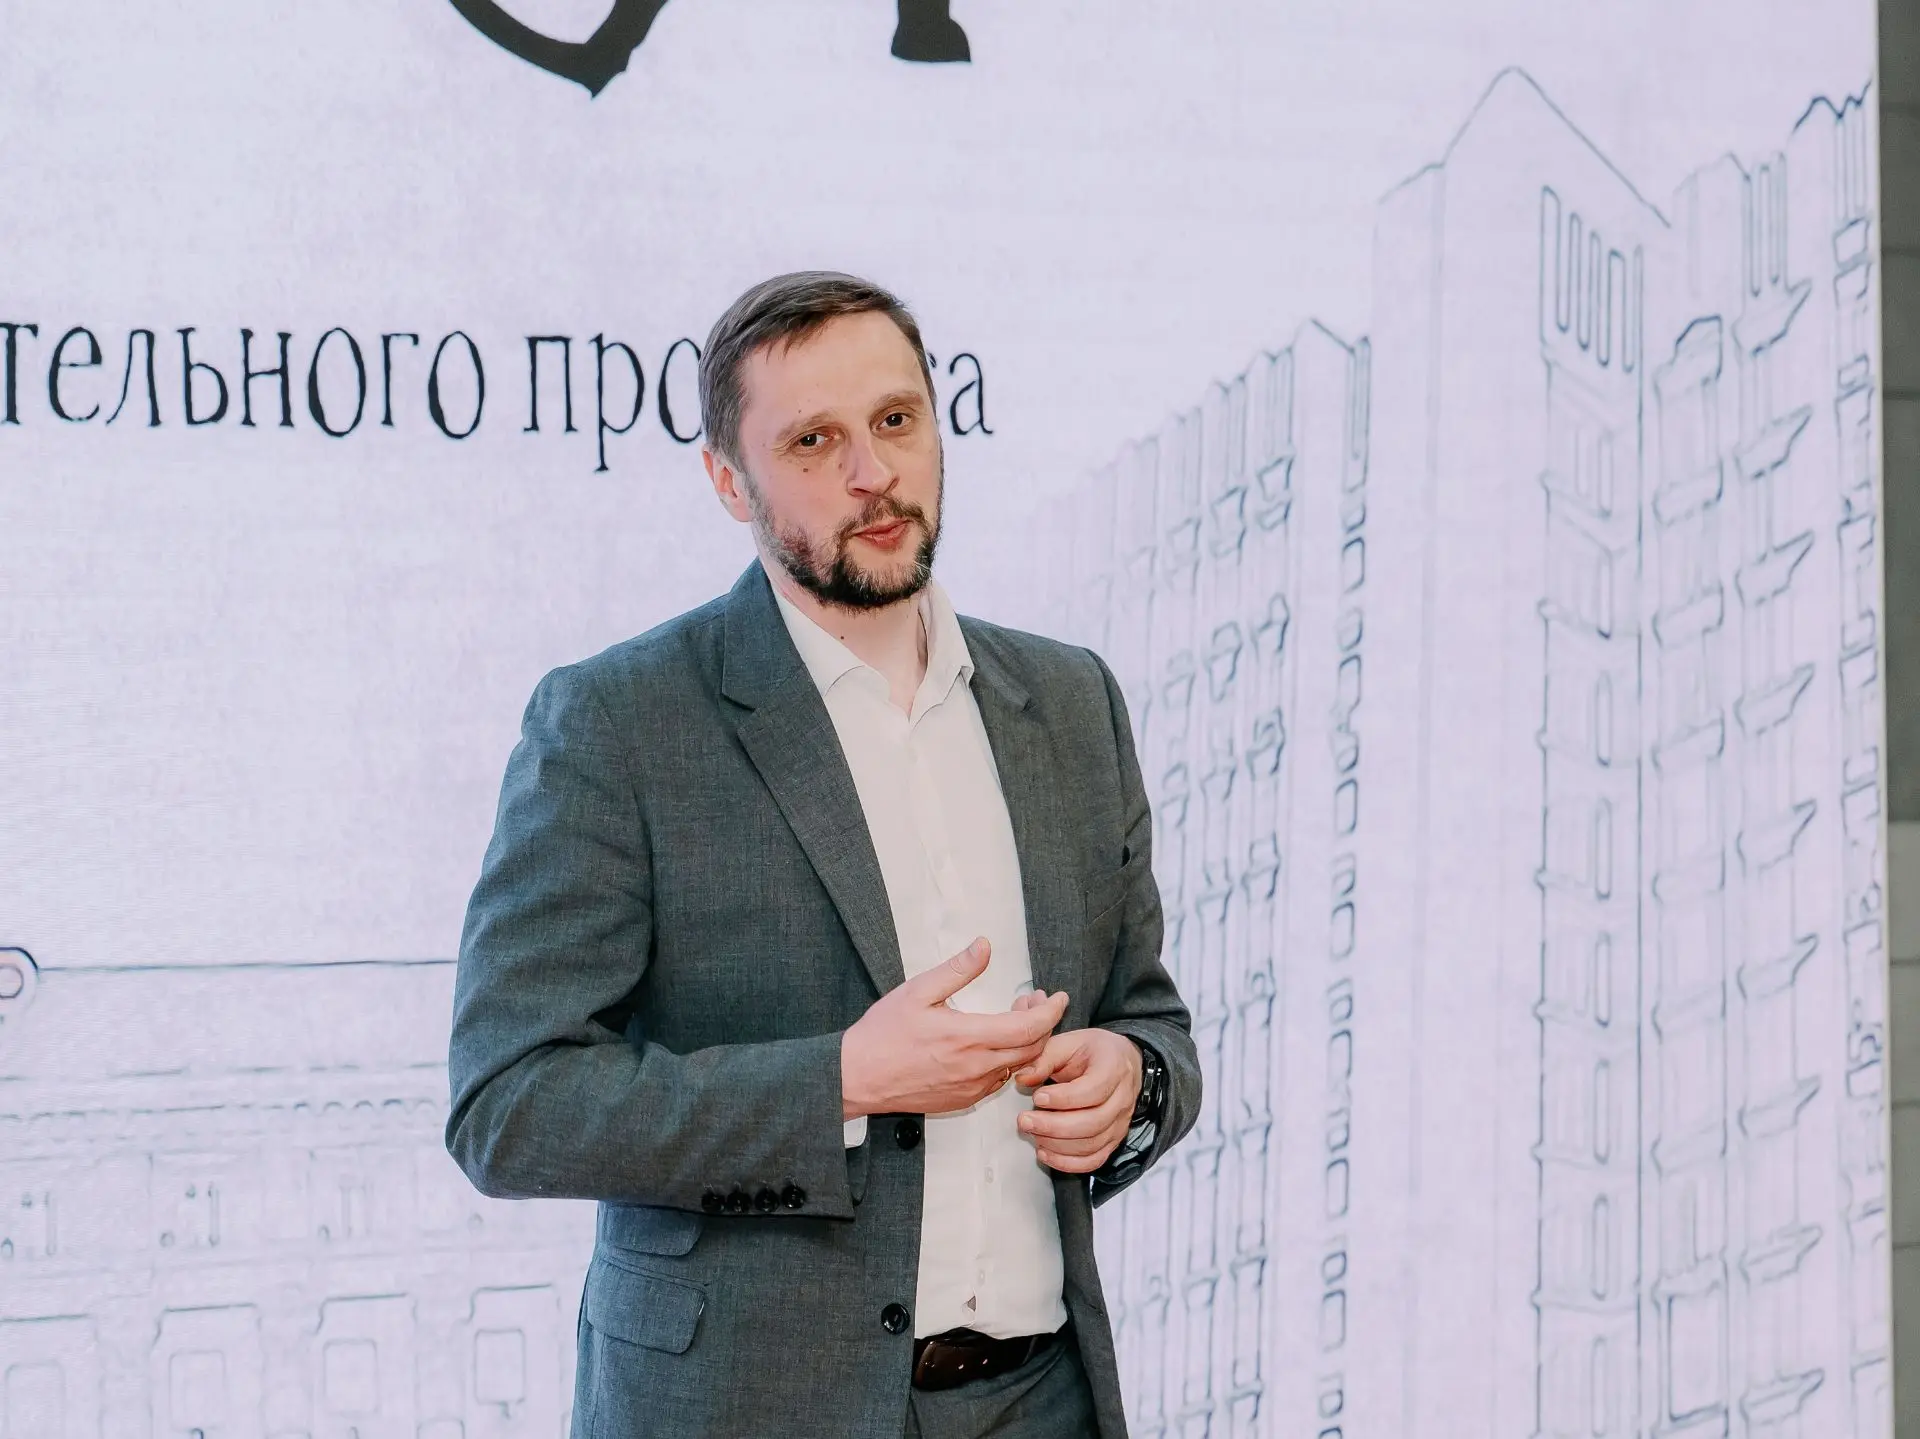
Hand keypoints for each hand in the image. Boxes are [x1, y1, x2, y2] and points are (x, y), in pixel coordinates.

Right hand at [841, 938, 1069, 1119]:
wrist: (856, 1078)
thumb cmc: (882, 1035)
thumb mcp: (917, 991)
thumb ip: (957, 969)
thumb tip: (984, 946)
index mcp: (968, 1037)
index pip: (1030, 1028)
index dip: (1051, 1011)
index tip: (1058, 996)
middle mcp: (976, 1068)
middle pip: (1034, 1049)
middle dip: (1043, 1023)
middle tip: (1033, 1001)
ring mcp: (971, 1088)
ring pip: (1019, 1066)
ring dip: (1027, 1042)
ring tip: (1013, 1018)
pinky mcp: (963, 1099)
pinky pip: (999, 1080)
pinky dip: (1009, 1060)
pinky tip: (995, 1043)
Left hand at [1012, 1027, 1142, 1172]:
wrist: (1120, 1061)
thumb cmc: (1092, 1052)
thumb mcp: (1068, 1043)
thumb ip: (1044, 1059)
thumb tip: (1021, 1079)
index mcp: (1113, 1067)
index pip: (1093, 1090)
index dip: (1063, 1099)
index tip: (1037, 1097)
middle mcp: (1122, 1098)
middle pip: (1092, 1122)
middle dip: (1053, 1126)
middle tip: (1024, 1121)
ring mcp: (1120, 1122)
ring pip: (1092, 1144)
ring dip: (1057, 1144)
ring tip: (1032, 1133)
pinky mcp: (1113, 1140)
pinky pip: (1094, 1160)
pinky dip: (1068, 1163)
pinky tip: (1045, 1152)